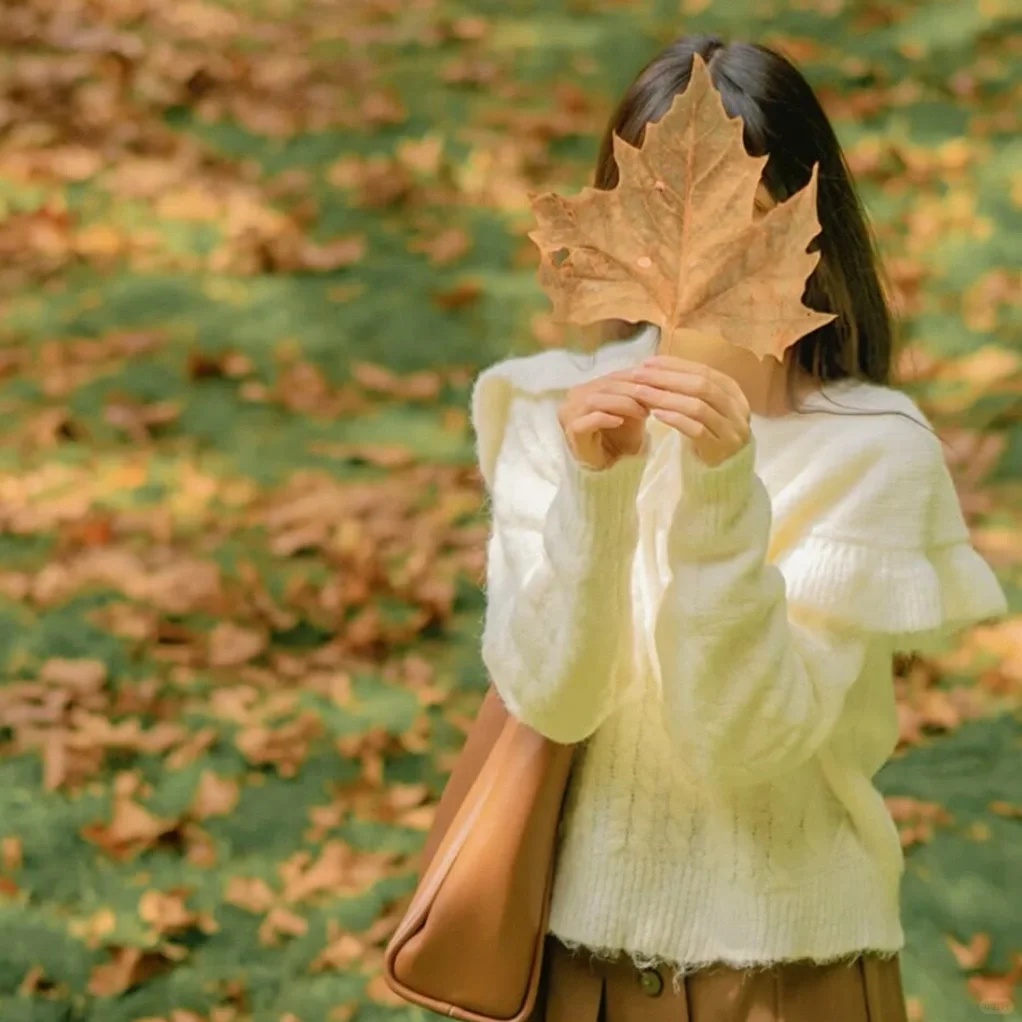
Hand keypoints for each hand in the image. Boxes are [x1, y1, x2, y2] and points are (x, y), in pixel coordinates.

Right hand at [558, 368, 650, 470]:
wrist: (608, 466)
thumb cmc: (619, 438)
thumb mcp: (632, 411)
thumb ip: (636, 394)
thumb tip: (652, 374)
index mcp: (588, 387)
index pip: (612, 376)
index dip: (634, 378)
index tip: (656, 383)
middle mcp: (575, 396)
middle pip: (604, 386)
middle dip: (631, 391)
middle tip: (653, 398)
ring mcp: (570, 413)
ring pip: (594, 400)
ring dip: (622, 404)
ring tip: (641, 412)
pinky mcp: (572, 430)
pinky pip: (588, 420)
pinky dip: (605, 418)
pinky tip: (620, 421)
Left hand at [621, 355, 750, 466]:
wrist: (726, 470)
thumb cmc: (709, 431)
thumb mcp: (704, 405)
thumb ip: (687, 387)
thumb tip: (654, 366)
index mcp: (732, 391)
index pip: (703, 371)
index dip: (675, 365)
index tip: (647, 362)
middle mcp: (736, 408)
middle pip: (700, 386)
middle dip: (667, 378)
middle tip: (639, 376)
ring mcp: (731, 430)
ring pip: (697, 407)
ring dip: (665, 397)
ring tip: (641, 393)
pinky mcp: (720, 449)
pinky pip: (696, 430)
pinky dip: (675, 419)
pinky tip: (656, 414)